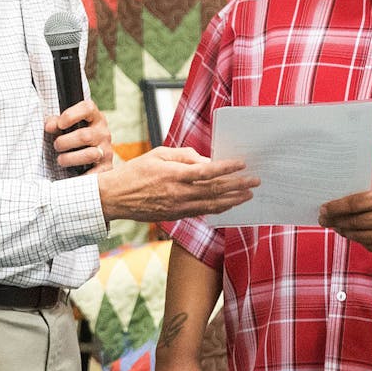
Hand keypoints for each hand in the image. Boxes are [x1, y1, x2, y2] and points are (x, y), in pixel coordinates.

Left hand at [45, 100, 113, 173]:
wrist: (92, 159)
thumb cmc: (74, 139)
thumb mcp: (66, 127)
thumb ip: (56, 123)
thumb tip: (49, 126)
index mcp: (95, 118)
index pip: (88, 109)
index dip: (71, 115)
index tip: (60, 125)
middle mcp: (103, 133)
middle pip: (85, 136)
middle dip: (65, 142)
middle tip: (56, 146)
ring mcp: (106, 150)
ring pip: (90, 155)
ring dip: (70, 159)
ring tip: (60, 160)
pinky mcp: (107, 168)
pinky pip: (95, 174)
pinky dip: (81, 177)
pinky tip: (71, 177)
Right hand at [96, 146, 257, 222]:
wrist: (116, 198)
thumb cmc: (136, 172)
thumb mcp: (158, 154)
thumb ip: (184, 156)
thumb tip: (206, 160)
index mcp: (174, 175)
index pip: (207, 172)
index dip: (227, 168)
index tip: (242, 164)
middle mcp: (179, 193)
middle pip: (215, 190)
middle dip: (238, 186)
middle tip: (255, 181)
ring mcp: (179, 207)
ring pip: (212, 205)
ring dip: (233, 200)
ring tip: (248, 195)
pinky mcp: (176, 216)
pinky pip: (202, 212)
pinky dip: (218, 208)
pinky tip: (229, 204)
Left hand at [318, 185, 371, 256]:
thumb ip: (371, 197)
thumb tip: (344, 205)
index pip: (353, 204)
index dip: (335, 207)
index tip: (324, 209)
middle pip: (353, 222)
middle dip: (335, 221)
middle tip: (325, 220)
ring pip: (359, 237)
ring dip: (345, 232)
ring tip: (338, 227)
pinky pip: (371, 247)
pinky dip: (361, 241)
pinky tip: (356, 235)